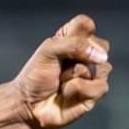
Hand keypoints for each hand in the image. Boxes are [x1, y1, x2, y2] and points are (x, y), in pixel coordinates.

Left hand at [10, 14, 110, 128]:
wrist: (28, 103)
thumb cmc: (36, 76)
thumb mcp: (47, 51)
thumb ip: (73, 44)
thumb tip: (100, 56)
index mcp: (76, 39)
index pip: (85, 24)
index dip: (73, 35)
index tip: (57, 46)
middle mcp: (90, 54)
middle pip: (98, 47)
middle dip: (73, 60)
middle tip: (58, 69)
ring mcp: (95, 73)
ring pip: (100, 68)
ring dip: (73, 76)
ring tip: (61, 82)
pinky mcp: (97, 92)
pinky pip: (98, 87)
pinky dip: (76, 91)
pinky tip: (66, 94)